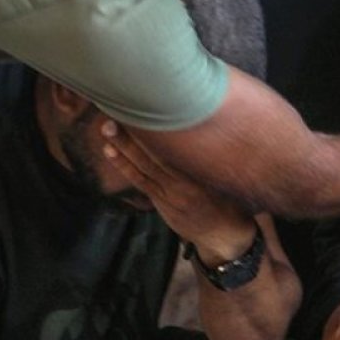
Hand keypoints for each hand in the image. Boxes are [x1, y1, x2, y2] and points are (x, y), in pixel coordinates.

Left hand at [102, 125, 254, 263]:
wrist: (225, 236)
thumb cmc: (232, 199)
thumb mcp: (229, 174)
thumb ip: (216, 152)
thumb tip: (211, 119)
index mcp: (204, 170)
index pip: (180, 143)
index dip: (162, 124)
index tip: (148, 104)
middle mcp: (186, 180)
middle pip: (156, 152)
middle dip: (136, 131)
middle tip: (118, 110)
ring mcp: (171, 192)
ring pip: (144, 166)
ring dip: (124, 146)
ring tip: (107, 127)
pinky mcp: (162, 201)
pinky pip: (140, 181)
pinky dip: (124, 166)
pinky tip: (110, 151)